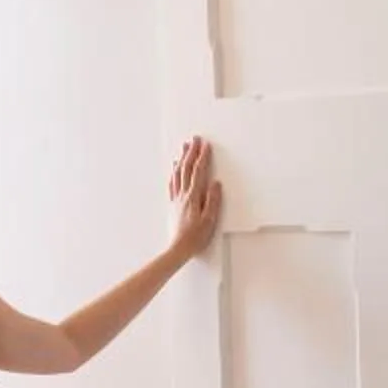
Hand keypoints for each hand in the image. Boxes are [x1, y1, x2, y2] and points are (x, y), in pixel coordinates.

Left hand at [167, 136, 222, 261]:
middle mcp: (183, 194)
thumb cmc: (195, 237)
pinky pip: (172, 182)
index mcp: (193, 197)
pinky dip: (174, 171)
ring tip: (184, 147)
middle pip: (187, 168)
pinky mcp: (172, 203)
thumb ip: (213, 201)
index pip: (199, 171)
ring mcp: (176, 198)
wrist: (178, 248)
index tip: (206, 145)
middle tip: (195, 139)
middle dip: (191, 152)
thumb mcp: (209, 220)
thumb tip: (215, 184)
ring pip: (178, 173)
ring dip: (182, 158)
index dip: (203, 157)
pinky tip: (174, 167)